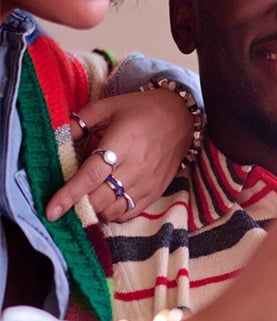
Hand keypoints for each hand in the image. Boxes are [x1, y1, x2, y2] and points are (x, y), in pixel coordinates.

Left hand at [45, 90, 193, 222]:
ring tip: (87, 200)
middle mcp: (135, 167)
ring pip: (114, 210)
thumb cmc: (141, 110)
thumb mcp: (108, 107)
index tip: (52, 211)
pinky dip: (113, 214)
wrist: (180, 117)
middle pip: (100, 199)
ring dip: (95, 210)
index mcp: (121, 143)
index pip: (91, 176)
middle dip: (79, 205)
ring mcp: (147, 182)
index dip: (69, 194)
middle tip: (66, 203)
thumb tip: (56, 138)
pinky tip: (106, 202)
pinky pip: (129, 213)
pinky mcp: (155, 191)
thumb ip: (80, 122)